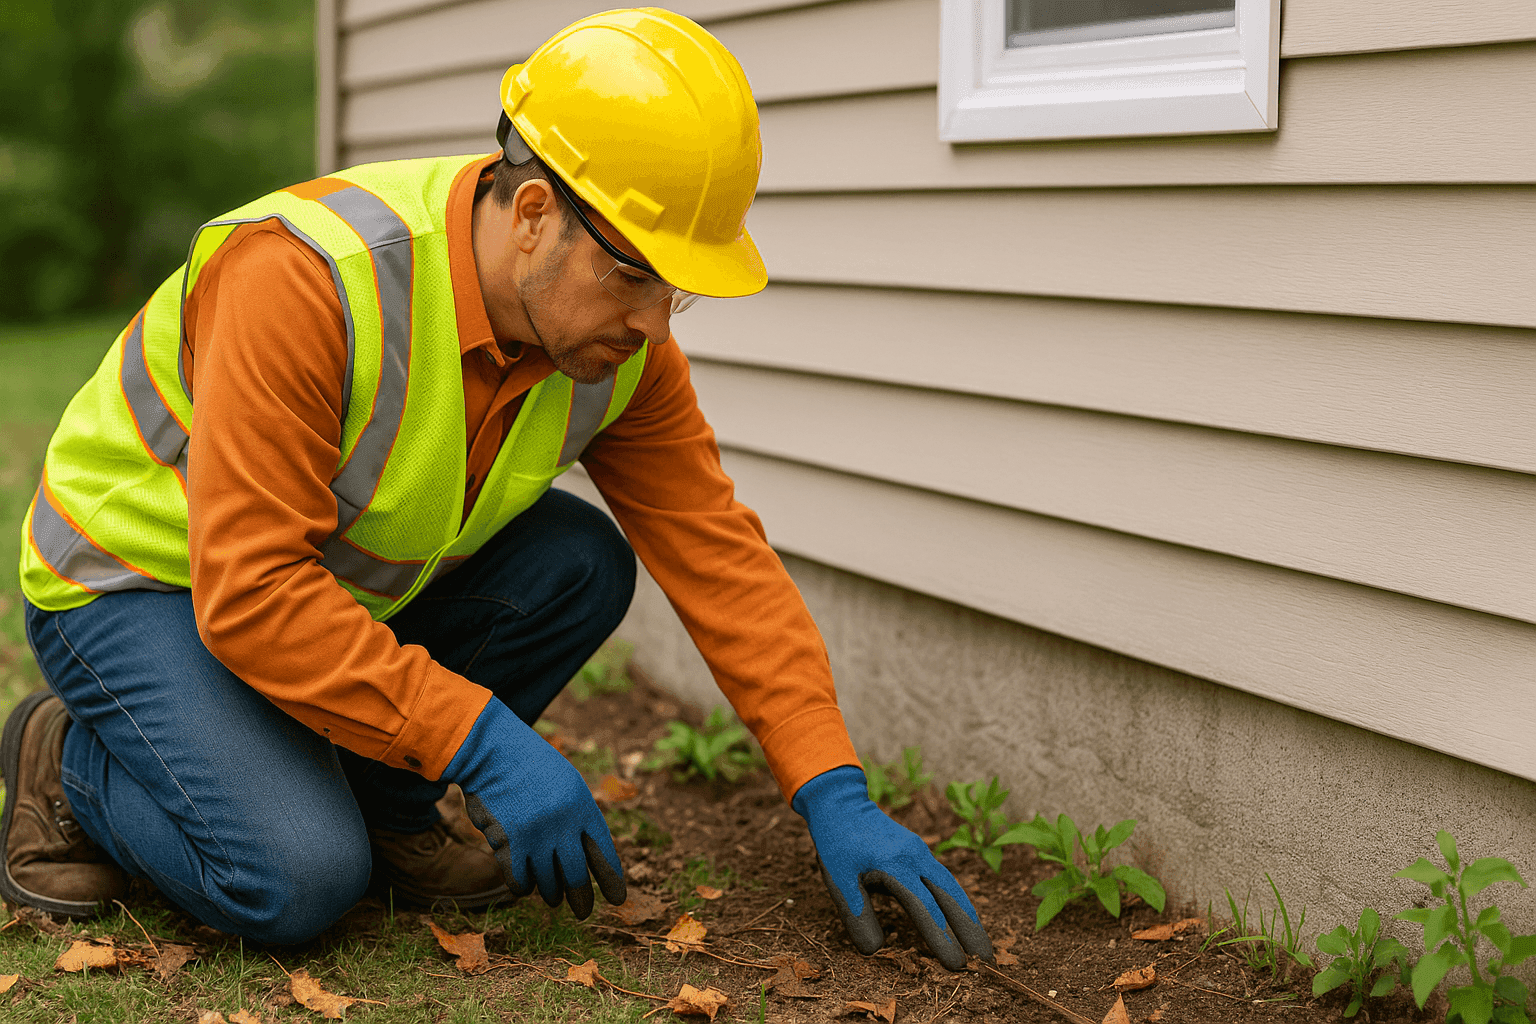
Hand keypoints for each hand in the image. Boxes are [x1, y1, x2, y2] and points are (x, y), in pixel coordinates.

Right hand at [443, 698, 624, 917]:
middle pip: (577, 875)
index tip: (618, 900)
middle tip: (583, 913)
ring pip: (548, 882)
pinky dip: (523, 886)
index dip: (611, 878)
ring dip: (551, 893)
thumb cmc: (531, 768)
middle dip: (581, 898)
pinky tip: (526, 886)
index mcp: (583, 807)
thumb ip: (578, 818)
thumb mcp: (566, 784)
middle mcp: (563, 824)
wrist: (493, 752)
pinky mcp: (509, 843)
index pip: (603, 852)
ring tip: (553, 898)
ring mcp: (536, 835)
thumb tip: (587, 859)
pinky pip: (520, 881)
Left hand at [793, 765, 991, 970]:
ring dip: (968, 914)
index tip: (956, 965)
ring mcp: (919, 852)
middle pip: (951, 895)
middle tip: (987, 959)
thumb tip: (874, 950)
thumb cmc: (837, 842)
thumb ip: (856, 914)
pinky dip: (956, 900)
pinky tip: (961, 916)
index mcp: (895, 865)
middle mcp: (915, 857)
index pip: (925, 908)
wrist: (840, 801)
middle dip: (970, 928)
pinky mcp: (918, 851)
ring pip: (951, 885)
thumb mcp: (838, 879)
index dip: (942, 938)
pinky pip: (943, 878)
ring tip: (981, 943)